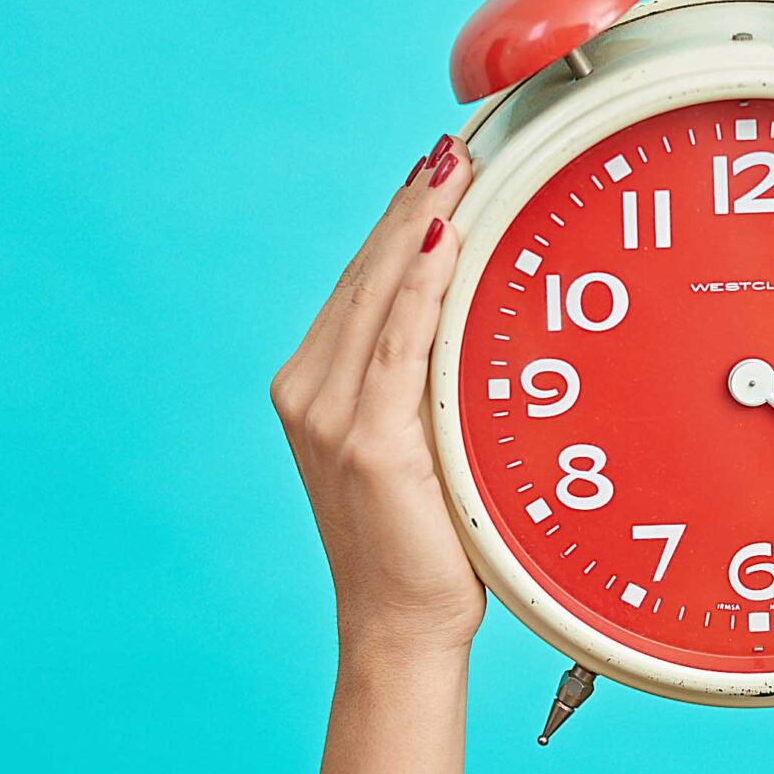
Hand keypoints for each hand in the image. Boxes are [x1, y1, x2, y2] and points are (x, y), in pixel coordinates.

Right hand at [270, 134, 483, 666]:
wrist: (398, 625)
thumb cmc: (418, 543)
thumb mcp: (413, 446)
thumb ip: (417, 382)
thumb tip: (467, 318)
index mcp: (310, 389)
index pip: (357, 284)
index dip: (395, 222)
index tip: (432, 171)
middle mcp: (307, 393)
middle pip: (364, 276)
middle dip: (409, 207)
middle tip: (451, 148)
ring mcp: (330, 417)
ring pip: (378, 296)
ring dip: (419, 227)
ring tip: (454, 173)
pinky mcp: (368, 441)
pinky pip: (401, 344)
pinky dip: (424, 287)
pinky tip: (445, 242)